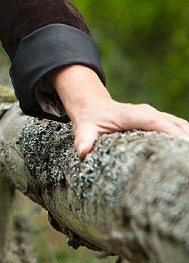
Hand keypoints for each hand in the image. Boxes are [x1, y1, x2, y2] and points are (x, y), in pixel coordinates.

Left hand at [69, 96, 188, 158]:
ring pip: (178, 123)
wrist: (91, 104)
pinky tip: (184, 151)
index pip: (154, 121)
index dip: (169, 130)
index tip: (183, 142)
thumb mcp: (84, 129)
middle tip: (186, 158)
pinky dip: (184, 136)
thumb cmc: (90, 119)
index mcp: (130, 114)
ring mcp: (154, 115)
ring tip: (186, 156)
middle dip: (184, 137)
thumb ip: (84, 140)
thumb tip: (83, 151)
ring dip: (186, 136)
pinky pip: (176, 126)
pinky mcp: (157, 120)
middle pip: (172, 122)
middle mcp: (146, 112)